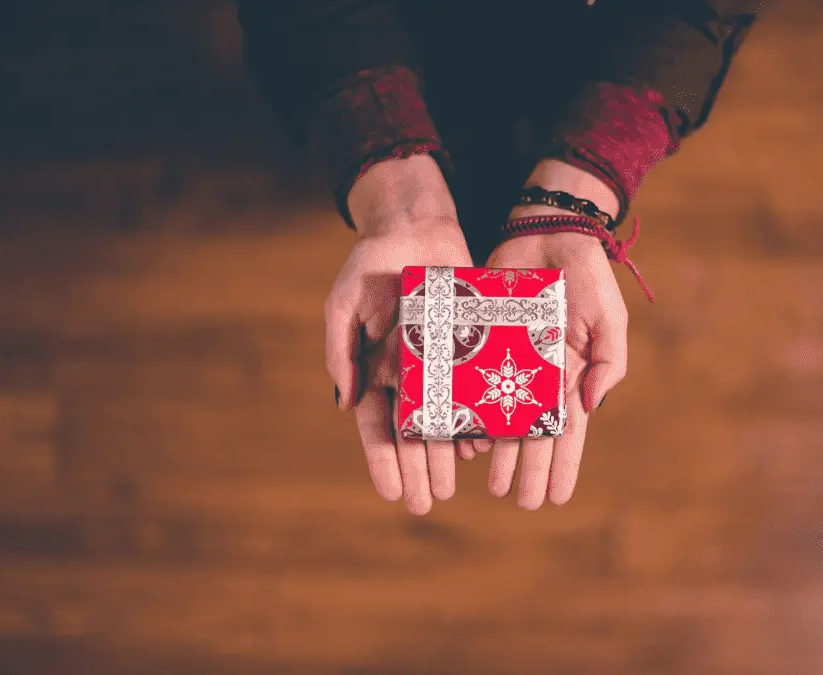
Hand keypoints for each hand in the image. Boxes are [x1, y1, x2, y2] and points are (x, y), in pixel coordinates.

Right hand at [327, 154, 471, 514]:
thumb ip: (341, 350)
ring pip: (444, 420)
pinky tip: (482, 446)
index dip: (383, 461)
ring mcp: (441, 365)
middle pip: (412, 434)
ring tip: (451, 486)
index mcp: (375, 371)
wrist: (416, 228)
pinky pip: (474, 392)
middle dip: (417, 470)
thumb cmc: (373, 264)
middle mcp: (409, 376)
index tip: (392, 493)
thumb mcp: (345, 302)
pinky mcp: (469, 349)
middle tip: (426, 503)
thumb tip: (346, 403)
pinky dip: (477, 419)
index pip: (378, 426)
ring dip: (445, 455)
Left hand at [483, 231, 627, 508]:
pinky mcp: (480, 343)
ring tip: (490, 484)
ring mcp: (508, 362)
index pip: (568, 432)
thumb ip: (607, 362)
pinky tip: (464, 440)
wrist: (546, 232)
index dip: (563, 465)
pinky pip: (471, 384)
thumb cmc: (585, 276)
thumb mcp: (608, 318)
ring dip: (498, 453)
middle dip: (529, 470)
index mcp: (570, 376)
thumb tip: (590, 407)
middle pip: (533, 434)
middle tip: (521, 503)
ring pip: (501, 418)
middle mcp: (538, 377)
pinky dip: (468, 412)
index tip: (558, 498)